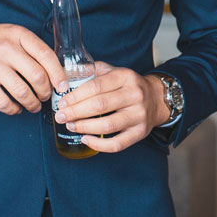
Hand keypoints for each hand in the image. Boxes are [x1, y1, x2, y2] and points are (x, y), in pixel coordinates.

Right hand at [0, 21, 65, 114]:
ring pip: (22, 92)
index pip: (46, 56)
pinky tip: (15, 107)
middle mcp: (6, 48)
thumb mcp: (12, 34)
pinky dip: (13, 109)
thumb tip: (55, 72)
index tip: (62, 86)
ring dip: (32, 104)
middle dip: (45, 92)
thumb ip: (31, 48)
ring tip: (33, 105)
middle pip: (37, 77)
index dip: (58, 75)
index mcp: (18, 35)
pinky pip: (3, 102)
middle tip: (45, 97)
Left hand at [53, 64, 169, 152]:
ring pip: (107, 125)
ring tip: (71, 126)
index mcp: (125, 77)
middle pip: (99, 106)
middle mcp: (134, 95)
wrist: (156, 99)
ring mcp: (138, 115)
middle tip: (60, 116)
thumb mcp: (115, 72)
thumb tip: (67, 75)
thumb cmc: (128, 86)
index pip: (95, 87)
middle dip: (75, 112)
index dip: (75, 96)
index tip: (62, 102)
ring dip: (84, 127)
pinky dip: (98, 144)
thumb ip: (93, 71)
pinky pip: (117, 144)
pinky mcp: (140, 133)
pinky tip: (85, 139)